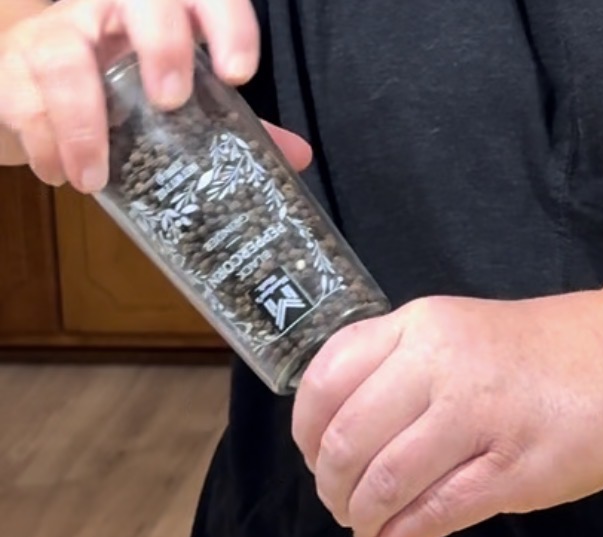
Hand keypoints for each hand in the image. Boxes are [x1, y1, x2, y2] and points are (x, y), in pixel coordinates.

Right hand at [0, 0, 308, 189]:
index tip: (239, 75)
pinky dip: (43, 144)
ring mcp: (58, 33)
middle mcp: (109, 10)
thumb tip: (298, 156)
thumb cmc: (123, 89)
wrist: (36, 82)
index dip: (225, 21)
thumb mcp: (178, 98)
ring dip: (82, 120)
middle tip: (170, 101)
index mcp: (163, 14)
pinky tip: (63, 176)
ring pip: (64, 55)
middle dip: (160, 42)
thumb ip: (231, 124)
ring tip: (96, 178)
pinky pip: (23, 99)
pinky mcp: (13, 66)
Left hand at [290, 292, 602, 536]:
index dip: (306, 434)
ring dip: (365, 517)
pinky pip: (437, 510)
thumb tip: (343, 432)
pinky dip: (403, 535)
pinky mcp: (514, 470)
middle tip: (344, 508)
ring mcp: (479, 418)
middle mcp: (440, 366)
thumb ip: (401, 367)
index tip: (316, 460)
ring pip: (387, 480)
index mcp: (419, 328)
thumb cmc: (541, 355)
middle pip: (348, 441)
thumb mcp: (457, 331)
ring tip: (368, 529)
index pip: (326, 381)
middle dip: (335, 489)